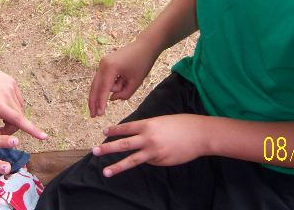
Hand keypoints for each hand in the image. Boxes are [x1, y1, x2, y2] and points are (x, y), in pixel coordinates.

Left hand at [0, 57, 46, 139]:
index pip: (17, 120)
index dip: (32, 130)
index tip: (44, 137)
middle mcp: (7, 94)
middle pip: (18, 118)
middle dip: (11, 128)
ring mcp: (12, 87)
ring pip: (20, 110)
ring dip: (14, 118)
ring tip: (0, 116)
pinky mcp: (13, 82)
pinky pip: (19, 100)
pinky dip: (14, 107)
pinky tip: (2, 104)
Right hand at [88, 41, 157, 116]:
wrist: (145, 46)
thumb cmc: (142, 63)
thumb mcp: (135, 82)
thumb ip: (123, 94)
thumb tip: (112, 98)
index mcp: (110, 68)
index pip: (103, 89)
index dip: (101, 103)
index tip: (99, 115)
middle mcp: (103, 64)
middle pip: (95, 86)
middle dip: (94, 101)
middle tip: (93, 116)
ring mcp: (103, 63)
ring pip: (98, 83)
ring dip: (101, 94)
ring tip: (105, 101)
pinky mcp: (106, 63)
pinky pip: (103, 78)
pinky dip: (106, 86)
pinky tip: (112, 90)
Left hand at [91, 114, 209, 176]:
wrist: (199, 134)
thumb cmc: (181, 124)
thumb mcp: (161, 121)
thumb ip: (148, 129)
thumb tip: (137, 140)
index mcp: (148, 124)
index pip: (126, 128)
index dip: (114, 130)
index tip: (104, 132)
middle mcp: (148, 138)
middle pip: (123, 144)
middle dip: (107, 148)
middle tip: (94, 151)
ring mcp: (154, 152)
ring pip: (131, 160)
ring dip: (117, 166)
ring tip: (105, 172)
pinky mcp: (160, 161)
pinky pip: (150, 162)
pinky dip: (151, 159)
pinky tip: (162, 153)